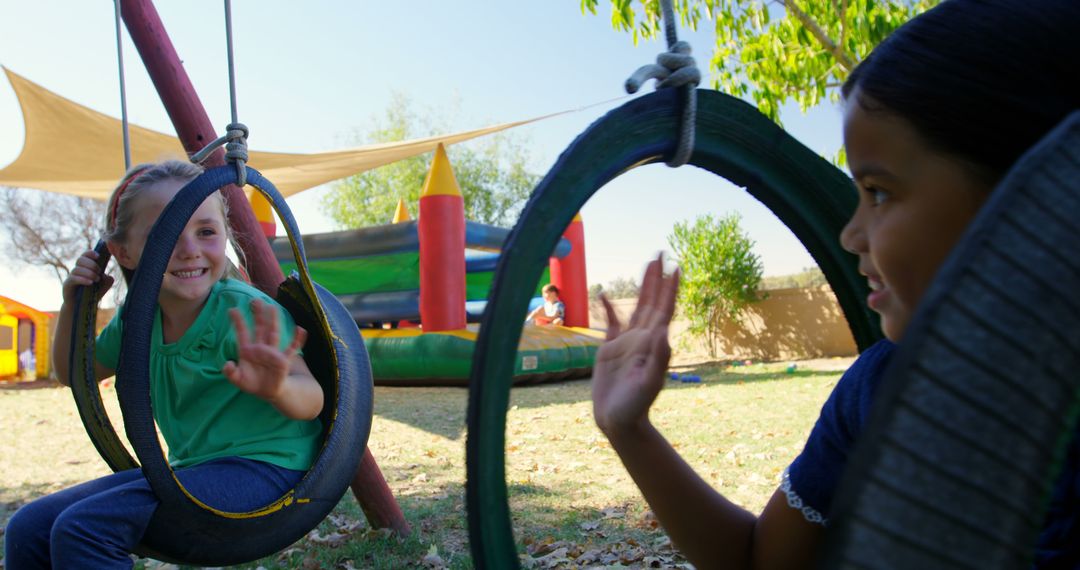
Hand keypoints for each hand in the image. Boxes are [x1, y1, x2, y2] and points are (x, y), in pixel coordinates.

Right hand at [62, 249, 112, 302]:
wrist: (81, 307)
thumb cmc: (91, 295)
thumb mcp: (102, 287)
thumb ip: (107, 281)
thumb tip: (107, 276)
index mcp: (85, 268)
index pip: (85, 255)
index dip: (90, 253)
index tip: (98, 256)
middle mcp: (77, 270)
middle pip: (80, 260)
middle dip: (92, 264)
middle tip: (99, 272)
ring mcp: (71, 277)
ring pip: (77, 269)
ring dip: (89, 272)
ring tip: (97, 280)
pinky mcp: (67, 285)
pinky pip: (73, 278)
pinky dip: (83, 279)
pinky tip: (90, 283)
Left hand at [222, 299, 306, 402]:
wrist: (267, 391)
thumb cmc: (251, 382)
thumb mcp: (238, 379)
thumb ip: (230, 372)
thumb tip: (227, 364)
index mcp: (247, 350)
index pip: (242, 333)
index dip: (238, 322)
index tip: (232, 309)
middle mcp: (260, 348)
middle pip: (260, 328)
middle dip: (258, 315)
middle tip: (255, 300)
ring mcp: (273, 352)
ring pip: (273, 333)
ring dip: (273, 321)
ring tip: (273, 307)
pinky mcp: (284, 360)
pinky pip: (292, 348)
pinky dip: (297, 340)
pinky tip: (301, 329)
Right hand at [592, 253, 679, 437]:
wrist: (619, 422)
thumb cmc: (635, 406)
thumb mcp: (648, 383)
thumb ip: (657, 358)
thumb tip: (664, 332)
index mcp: (653, 343)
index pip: (663, 309)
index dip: (669, 288)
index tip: (675, 266)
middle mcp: (642, 338)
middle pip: (651, 301)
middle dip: (657, 277)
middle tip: (661, 253)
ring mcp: (627, 343)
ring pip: (636, 306)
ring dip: (642, 285)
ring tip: (647, 264)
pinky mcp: (610, 350)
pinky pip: (611, 323)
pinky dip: (608, 308)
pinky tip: (603, 295)